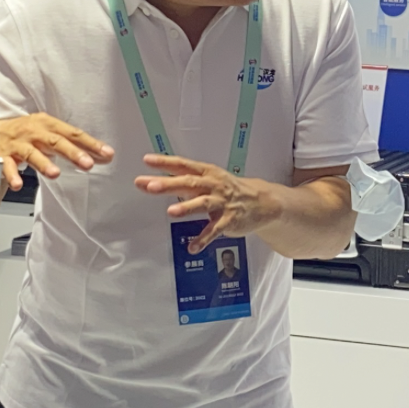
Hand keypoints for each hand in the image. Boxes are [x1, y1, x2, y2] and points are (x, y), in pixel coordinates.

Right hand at [0, 114, 112, 190]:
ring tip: (54, 174)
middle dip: (72, 152)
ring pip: (32, 153)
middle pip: (55, 141)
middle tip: (87, 163)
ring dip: (43, 163)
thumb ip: (70, 145)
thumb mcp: (47, 133)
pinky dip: (12, 175)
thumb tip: (98, 156)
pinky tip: (18, 184)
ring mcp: (18, 144)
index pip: (73, 133)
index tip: (107, 153)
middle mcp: (34, 132)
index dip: (90, 143)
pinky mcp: (3, 155)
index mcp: (47, 124)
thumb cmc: (25, 133)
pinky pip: (6, 166)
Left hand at [135, 154, 282, 253]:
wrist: (262, 202)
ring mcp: (221, 203)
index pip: (182, 165)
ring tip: (171, 212)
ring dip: (186, 207)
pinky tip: (192, 247)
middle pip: (189, 183)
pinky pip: (214, 230)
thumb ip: (182, 182)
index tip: (147, 160)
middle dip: (169, 184)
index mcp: (207, 172)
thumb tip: (152, 182)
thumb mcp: (208, 179)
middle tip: (150, 186)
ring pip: (202, 203)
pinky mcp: (229, 220)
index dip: (165, 162)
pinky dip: (203, 239)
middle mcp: (213, 185)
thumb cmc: (229, 189)